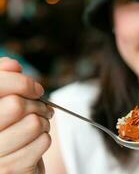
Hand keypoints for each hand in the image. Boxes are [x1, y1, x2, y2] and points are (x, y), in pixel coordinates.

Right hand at [0, 57, 53, 173]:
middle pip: (17, 105)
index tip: (35, 89)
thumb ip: (3, 81)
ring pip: (33, 124)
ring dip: (44, 123)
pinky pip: (42, 142)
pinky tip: (36, 143)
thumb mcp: (1, 103)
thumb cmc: (8, 131)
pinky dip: (45, 139)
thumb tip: (12, 64)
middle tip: (42, 110)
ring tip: (39, 127)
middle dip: (37, 105)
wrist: (12, 168)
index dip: (21, 82)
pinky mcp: (10, 171)